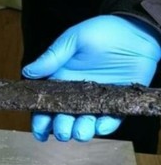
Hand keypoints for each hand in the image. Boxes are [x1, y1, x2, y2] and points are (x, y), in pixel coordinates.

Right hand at [22, 15, 160, 141]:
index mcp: (60, 80)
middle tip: (63, 131)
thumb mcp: (73, 40)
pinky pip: (111, 120)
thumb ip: (52, 57)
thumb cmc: (102, 32)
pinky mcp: (118, 103)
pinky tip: (100, 125)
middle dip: (60, 128)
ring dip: (80, 131)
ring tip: (80, 132)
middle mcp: (76, 94)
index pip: (46, 104)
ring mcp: (96, 100)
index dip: (40, 119)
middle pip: (63, 118)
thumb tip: (27, 72)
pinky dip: (105, 126)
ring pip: (85, 122)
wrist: (136, 32)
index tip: (39, 129)